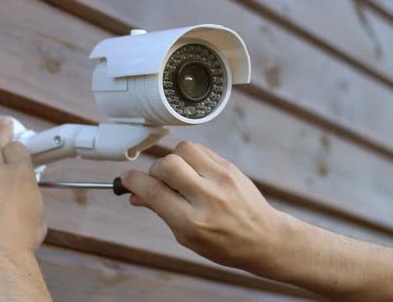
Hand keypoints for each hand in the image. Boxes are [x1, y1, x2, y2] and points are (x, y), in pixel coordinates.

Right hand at [121, 141, 284, 270]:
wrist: (264, 238)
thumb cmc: (224, 243)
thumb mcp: (186, 237)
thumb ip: (161, 211)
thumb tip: (136, 194)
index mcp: (192, 222)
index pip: (153, 191)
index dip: (133, 181)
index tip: (127, 180)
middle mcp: (207, 198)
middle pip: (167, 165)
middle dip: (155, 170)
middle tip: (159, 181)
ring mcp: (221, 179)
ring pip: (183, 149)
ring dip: (174, 159)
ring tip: (179, 175)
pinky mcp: (230, 167)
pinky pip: (200, 149)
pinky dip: (190, 157)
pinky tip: (194, 172)